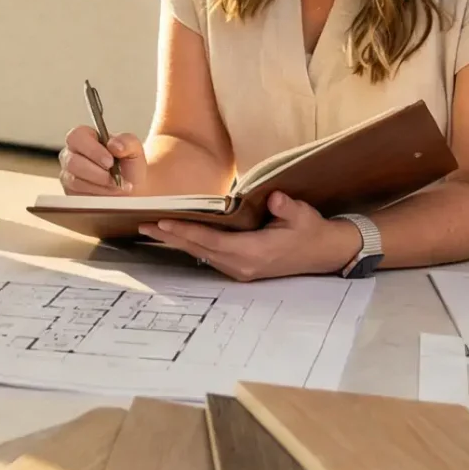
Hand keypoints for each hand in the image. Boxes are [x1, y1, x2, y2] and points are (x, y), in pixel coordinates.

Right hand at [58, 126, 144, 194]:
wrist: (133, 191)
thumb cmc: (130, 168)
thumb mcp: (135, 150)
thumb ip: (128, 142)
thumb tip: (114, 145)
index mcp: (85, 138)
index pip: (77, 136)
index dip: (92, 149)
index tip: (110, 161)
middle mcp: (72, 155)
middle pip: (72, 161)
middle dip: (97, 172)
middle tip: (114, 178)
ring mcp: (69, 175)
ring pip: (75, 181)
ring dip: (99, 186)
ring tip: (116, 186)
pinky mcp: (71, 194)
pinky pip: (78, 196)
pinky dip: (97, 196)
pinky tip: (109, 194)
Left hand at [139, 192, 362, 282]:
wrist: (325, 253)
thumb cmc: (311, 231)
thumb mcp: (303, 216)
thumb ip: (287, 208)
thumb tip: (274, 199)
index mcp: (254, 253)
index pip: (211, 241)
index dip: (186, 231)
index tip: (164, 222)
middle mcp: (242, 265)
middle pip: (198, 250)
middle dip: (171, 236)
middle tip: (143, 224)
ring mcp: (240, 270)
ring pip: (201, 254)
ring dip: (177, 241)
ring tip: (152, 229)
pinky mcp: (241, 268)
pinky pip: (209, 256)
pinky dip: (191, 245)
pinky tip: (177, 236)